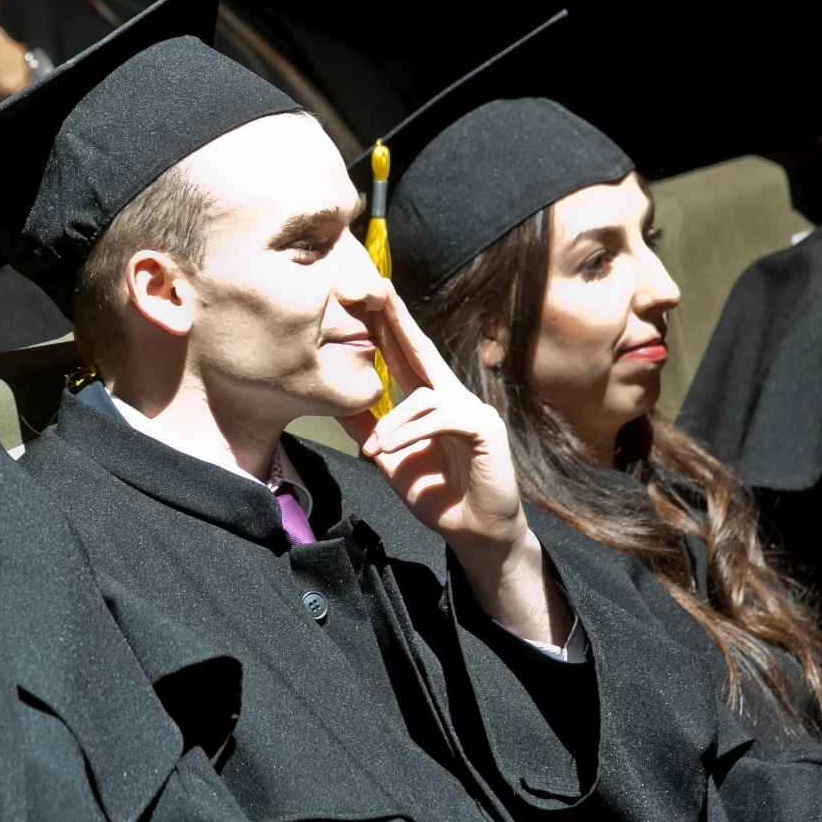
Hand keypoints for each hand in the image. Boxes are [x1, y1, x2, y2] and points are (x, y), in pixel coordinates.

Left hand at [337, 286, 570, 644]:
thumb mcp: (391, 459)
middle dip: (398, 319)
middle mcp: (454, 398)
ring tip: (374, 450)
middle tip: (377, 287)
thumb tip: (337, 402)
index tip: (367, 298)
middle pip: (423, 351)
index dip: (388, 328)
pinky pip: (440, 418)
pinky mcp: (484, 430)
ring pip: (423, 396)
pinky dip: (411, 432)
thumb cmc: (437, 496)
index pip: (407, 358)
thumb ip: (369, 429)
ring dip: (392, 423)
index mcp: (431, 403)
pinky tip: (391, 448)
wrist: (475, 534)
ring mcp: (472, 411)